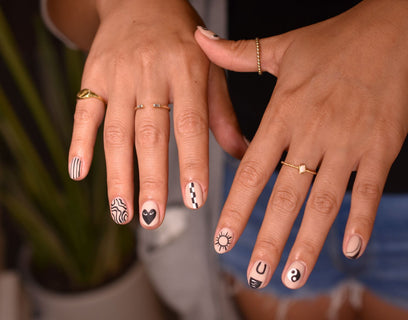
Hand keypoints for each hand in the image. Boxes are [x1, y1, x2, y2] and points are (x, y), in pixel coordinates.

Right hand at [67, 0, 246, 227]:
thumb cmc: (184, 40)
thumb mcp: (211, 69)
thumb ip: (223, 113)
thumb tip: (244, 154)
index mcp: (188, 70)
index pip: (191, 124)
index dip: (192, 162)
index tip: (196, 199)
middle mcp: (153, 72)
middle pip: (150, 134)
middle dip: (151, 179)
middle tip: (153, 218)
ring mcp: (119, 74)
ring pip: (116, 131)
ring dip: (117, 174)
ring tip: (122, 212)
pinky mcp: (93, 74)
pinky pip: (83, 112)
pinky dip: (80, 142)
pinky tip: (79, 173)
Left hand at [195, 0, 407, 288]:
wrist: (394, 32)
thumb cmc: (335, 41)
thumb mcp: (282, 45)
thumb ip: (238, 54)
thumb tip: (199, 41)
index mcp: (283, 112)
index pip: (251, 170)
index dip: (236, 209)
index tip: (223, 241)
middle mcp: (312, 132)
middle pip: (285, 197)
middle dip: (268, 240)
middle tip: (254, 275)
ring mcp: (348, 142)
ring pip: (324, 202)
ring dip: (308, 243)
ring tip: (294, 277)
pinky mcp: (382, 147)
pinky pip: (370, 190)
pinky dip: (362, 220)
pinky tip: (352, 249)